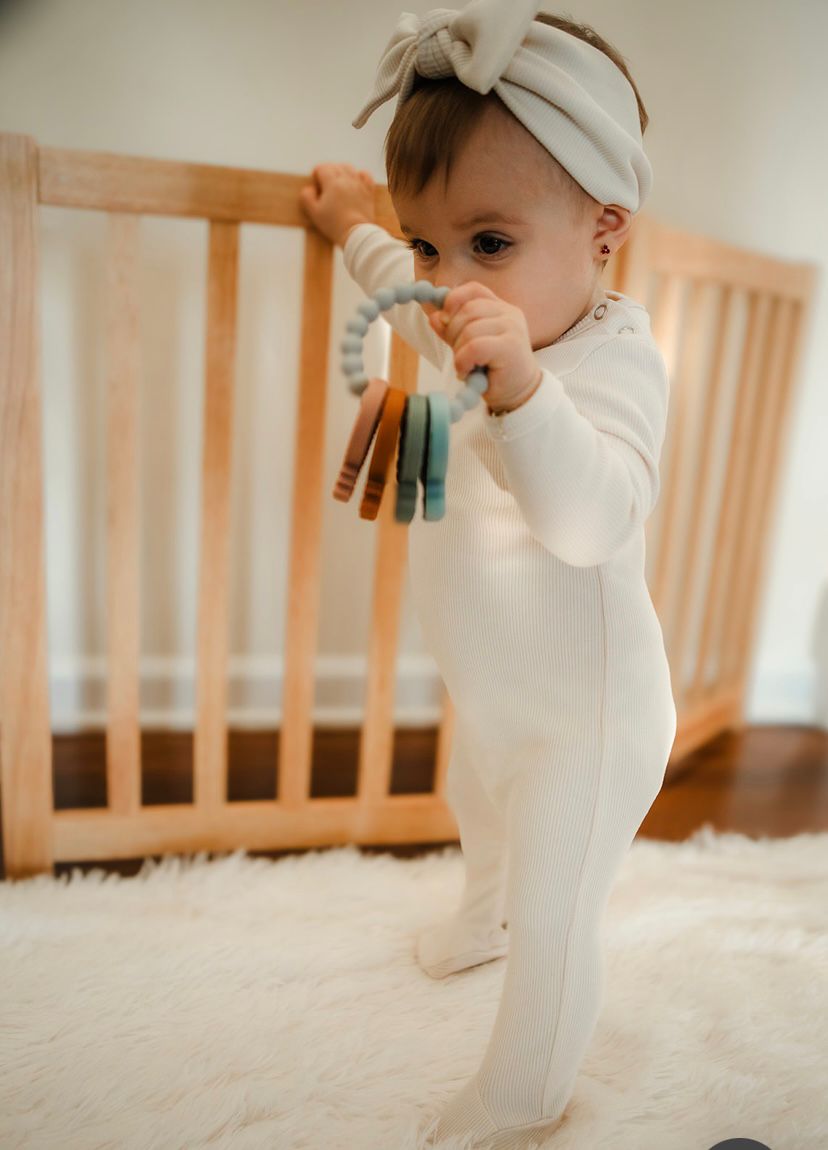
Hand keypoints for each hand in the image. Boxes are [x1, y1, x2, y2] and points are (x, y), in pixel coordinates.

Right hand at [299, 163, 375, 246]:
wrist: (356, 234)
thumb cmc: (333, 225)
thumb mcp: (314, 213)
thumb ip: (307, 197)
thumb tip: (310, 188)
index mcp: (332, 183)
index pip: (322, 168)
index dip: (316, 174)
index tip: (316, 185)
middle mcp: (346, 179)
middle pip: (334, 166)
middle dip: (327, 172)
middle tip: (324, 185)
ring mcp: (359, 184)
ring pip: (349, 168)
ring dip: (341, 171)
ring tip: (337, 182)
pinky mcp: (368, 191)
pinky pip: (365, 175)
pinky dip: (359, 174)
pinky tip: (354, 181)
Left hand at [427, 281, 541, 413]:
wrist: (518, 393)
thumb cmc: (493, 370)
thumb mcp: (468, 346)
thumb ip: (452, 330)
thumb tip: (433, 317)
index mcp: (500, 308)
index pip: (473, 290)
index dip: (452, 300)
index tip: (443, 319)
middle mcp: (509, 313)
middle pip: (467, 309)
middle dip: (452, 332)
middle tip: (457, 354)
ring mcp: (512, 328)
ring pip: (469, 329)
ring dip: (458, 351)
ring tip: (465, 366)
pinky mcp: (510, 346)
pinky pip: (474, 346)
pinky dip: (463, 361)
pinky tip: (467, 372)